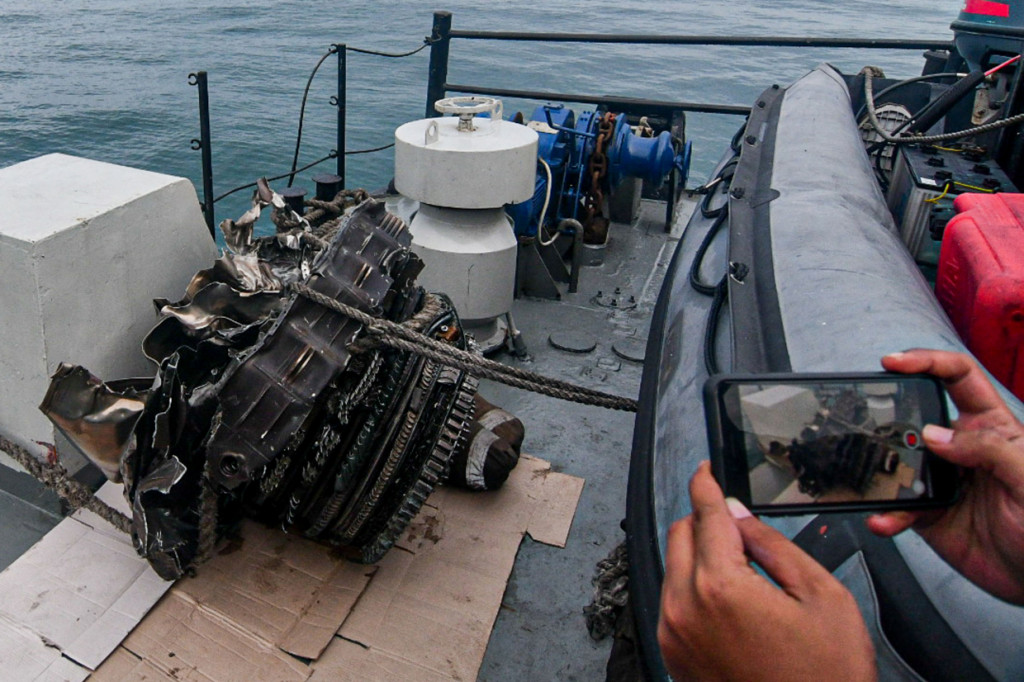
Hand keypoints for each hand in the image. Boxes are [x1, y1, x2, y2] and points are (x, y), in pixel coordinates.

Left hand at [658, 462, 875, 681]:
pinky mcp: (673, 655)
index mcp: (722, 588)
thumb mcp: (820, 597)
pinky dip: (692, 586)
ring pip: (673, 567)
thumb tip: (740, 514)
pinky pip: (672, 600)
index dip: (706, 484)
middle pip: (680, 535)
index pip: (705, 515)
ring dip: (698, 554)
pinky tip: (729, 599)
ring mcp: (675, 634)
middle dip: (704, 520)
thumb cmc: (825, 678)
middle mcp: (685, 609)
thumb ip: (773, 545)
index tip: (704, 470)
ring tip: (743, 571)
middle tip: (736, 523)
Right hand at [869, 349, 1023, 603]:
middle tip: (869, 420)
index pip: (958, 378)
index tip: (894, 362)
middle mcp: (962, 448)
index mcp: (992, 427)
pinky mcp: (928, 513)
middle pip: (917, 414)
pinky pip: (897, 507)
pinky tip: (885, 519)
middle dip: (889, 413)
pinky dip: (886, 514)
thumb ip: (990, 449)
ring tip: (875, 479)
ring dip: (881, 470)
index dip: (927, 362)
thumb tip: (935, 435)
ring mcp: (941, 480)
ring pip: (899, 461)